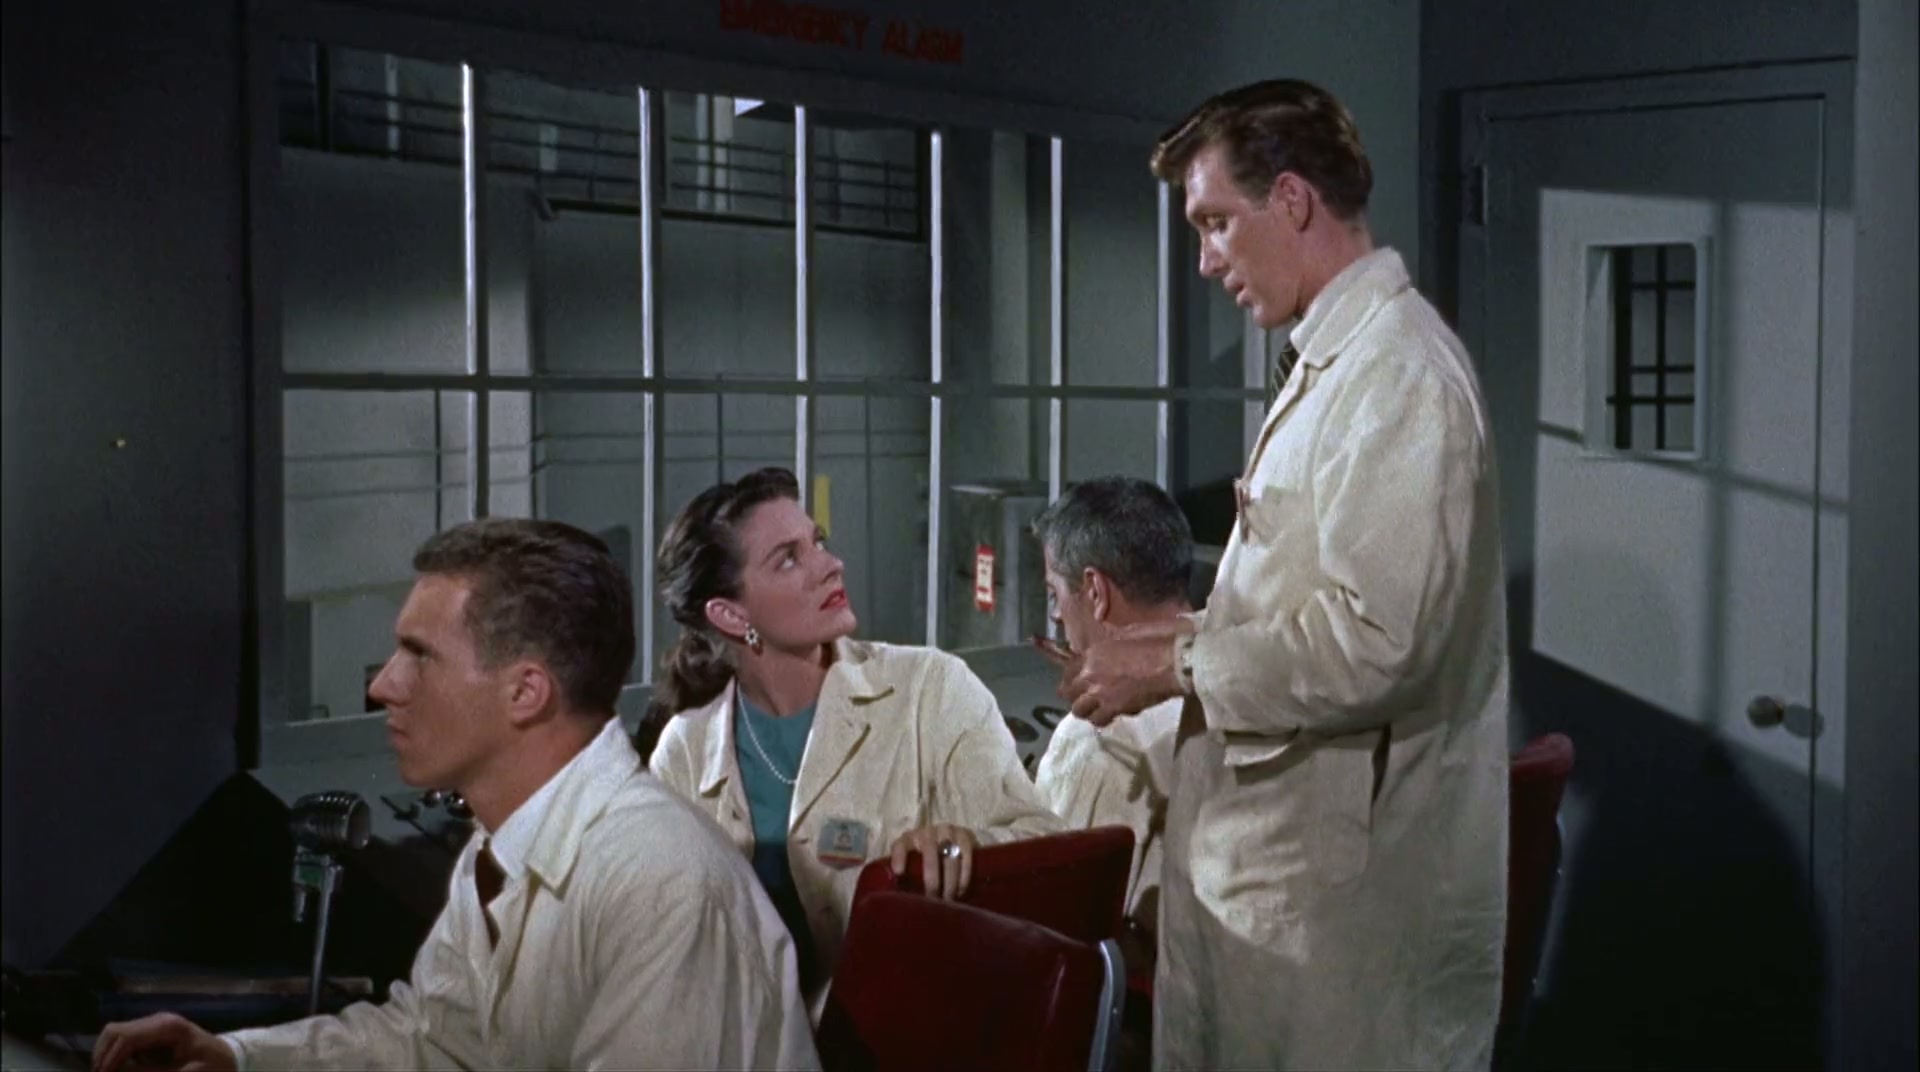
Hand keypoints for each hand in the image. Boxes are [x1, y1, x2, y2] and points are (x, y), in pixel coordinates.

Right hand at [92, 1013, 235, 1071]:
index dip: (109, 1059)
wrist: (228, 1057)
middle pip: (114, 1031)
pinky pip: (124, 1039)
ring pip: (114, 1033)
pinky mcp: (152, 1032)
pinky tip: (121, 1068)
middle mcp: (158, 1020)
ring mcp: (154, 1024)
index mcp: (168, 1027)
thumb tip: (117, 1071)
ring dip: (107, 1054)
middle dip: (103, 1056)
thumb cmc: (211, 1067)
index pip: (125, 1037)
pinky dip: (116, 1054)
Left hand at [888, 823, 976, 899]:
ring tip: (948, 899)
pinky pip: (966, 857)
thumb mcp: (911, 862)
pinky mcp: (965, 836)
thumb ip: (904, 873)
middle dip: (932, 878)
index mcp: (910, 838)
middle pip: (929, 851)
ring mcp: (948, 831)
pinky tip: (961, 890)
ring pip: (950, 856)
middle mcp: (929, 831)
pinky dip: (964, 876)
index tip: (899, 872)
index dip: (899, 856)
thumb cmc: (925, 858)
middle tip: (933, 898)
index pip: (901, 844)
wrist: (951, 842)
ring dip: (950, 881)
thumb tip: (900, 891)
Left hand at [1059, 620, 1192, 726]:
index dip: (1071, 678)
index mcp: (1093, 653)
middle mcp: (1090, 673)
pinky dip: (1102, 720)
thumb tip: (1112, 642)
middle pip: (1068, 691)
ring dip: (1086, 710)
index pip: (1068, 669)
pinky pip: (1098, 720)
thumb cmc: (1157, 641)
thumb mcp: (1128, 634)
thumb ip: (1113, 643)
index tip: (1075, 683)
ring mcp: (1100, 692)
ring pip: (1078, 710)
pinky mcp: (1114, 707)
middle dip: (1074, 696)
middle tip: (1084, 699)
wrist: (1174, 661)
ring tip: (1095, 711)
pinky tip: (1109, 717)